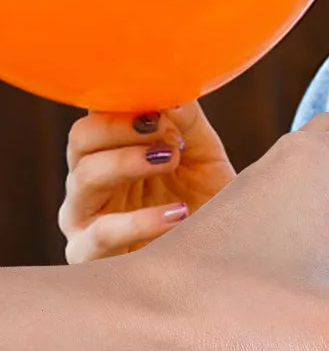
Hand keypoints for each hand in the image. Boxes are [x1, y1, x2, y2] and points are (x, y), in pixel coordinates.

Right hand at [61, 103, 236, 261]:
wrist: (225, 248)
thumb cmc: (207, 197)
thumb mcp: (203, 153)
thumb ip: (187, 122)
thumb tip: (173, 95)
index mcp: (110, 151)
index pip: (97, 114)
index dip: (124, 103)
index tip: (163, 108)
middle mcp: (89, 181)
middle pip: (80, 138)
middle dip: (125, 129)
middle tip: (169, 137)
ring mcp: (84, 218)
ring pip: (83, 178)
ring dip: (127, 162)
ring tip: (170, 161)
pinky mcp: (90, 255)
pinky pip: (101, 234)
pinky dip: (140, 221)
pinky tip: (178, 213)